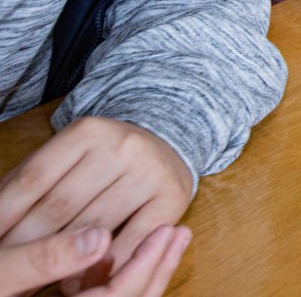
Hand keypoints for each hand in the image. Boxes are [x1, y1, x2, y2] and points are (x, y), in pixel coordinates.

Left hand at [0, 118, 192, 282]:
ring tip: (33, 285)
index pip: (32, 179)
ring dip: (58, 263)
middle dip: (24, 245)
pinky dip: (99, 268)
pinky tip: (77, 280)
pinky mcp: (172, 198)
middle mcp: (121, 145)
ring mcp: (149, 171)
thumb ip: (30, 184)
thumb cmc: (102, 160)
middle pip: (59, 206)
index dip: (3, 215)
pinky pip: (129, 243)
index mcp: (87, 131)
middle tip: (6, 267)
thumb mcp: (67, 157)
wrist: (168, 145)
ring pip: (92, 228)